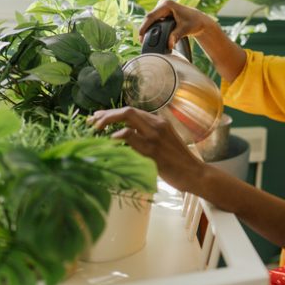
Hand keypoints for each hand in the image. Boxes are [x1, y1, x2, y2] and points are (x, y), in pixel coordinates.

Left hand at [88, 107, 203, 192]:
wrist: (193, 173)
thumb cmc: (177, 161)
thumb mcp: (163, 142)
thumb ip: (147, 136)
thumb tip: (124, 136)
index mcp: (159, 122)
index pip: (131, 111)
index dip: (111, 113)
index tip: (97, 118)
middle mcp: (157, 125)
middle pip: (127, 111)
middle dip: (106, 115)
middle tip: (91, 123)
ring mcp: (155, 136)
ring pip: (128, 118)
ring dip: (108, 121)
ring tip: (96, 130)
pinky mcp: (153, 150)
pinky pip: (131, 136)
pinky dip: (118, 135)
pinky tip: (110, 141)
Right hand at [139, 0, 210, 49]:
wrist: (199, 20)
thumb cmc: (194, 22)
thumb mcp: (185, 29)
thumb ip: (176, 36)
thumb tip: (169, 44)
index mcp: (167, 5)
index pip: (151, 16)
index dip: (144, 26)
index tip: (140, 36)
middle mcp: (163, 4)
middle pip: (149, 18)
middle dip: (144, 29)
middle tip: (141, 42)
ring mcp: (161, 8)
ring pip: (151, 20)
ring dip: (147, 29)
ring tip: (144, 41)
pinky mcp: (162, 13)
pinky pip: (154, 21)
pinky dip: (152, 28)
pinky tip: (149, 36)